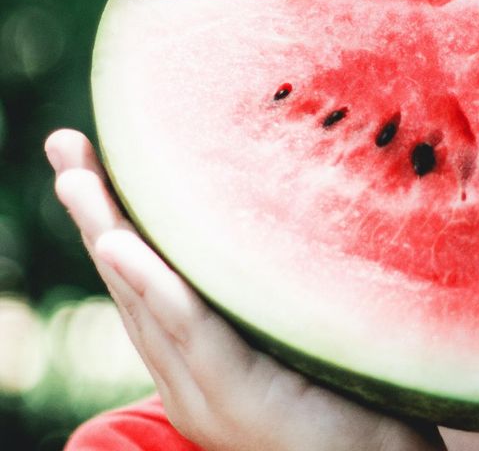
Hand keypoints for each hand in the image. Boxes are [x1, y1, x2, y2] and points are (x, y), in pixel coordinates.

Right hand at [45, 129, 444, 450]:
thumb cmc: (349, 394)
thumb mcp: (294, 327)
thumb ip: (270, 286)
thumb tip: (279, 207)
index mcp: (196, 356)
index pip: (144, 277)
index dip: (113, 217)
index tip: (90, 155)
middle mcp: (187, 372)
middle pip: (131, 281)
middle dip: (94, 212)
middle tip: (66, 144)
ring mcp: (205, 388)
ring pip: (146, 300)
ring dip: (108, 235)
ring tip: (76, 178)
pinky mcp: (238, 396)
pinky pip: (191, 333)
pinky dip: (154, 287)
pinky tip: (121, 246)